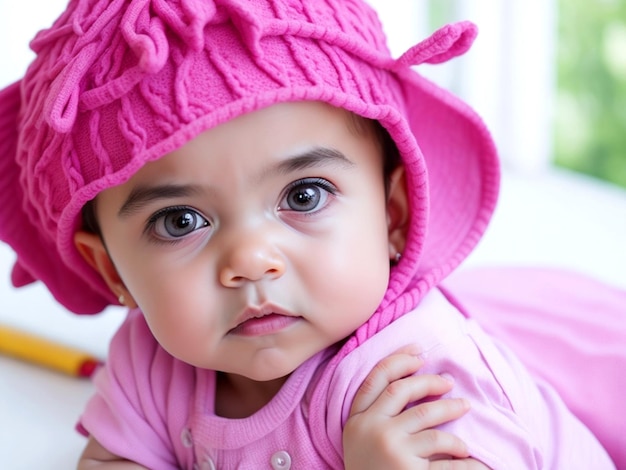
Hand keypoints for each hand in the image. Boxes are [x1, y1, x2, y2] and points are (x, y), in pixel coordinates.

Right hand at [343, 346, 486, 468]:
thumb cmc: (370, 469)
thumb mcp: (361, 439)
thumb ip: (376, 413)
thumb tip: (416, 378)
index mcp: (356, 421)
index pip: (376, 379)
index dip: (398, 361)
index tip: (419, 353)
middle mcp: (370, 430)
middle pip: (403, 392)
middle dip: (429, 382)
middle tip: (449, 383)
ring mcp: (389, 449)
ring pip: (428, 418)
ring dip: (452, 410)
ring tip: (465, 409)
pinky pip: (446, 459)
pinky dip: (464, 459)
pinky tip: (474, 460)